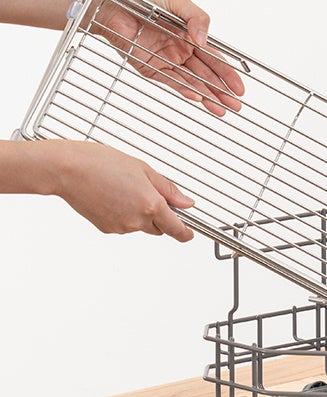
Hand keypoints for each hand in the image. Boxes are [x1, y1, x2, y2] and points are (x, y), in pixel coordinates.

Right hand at [47, 140, 194, 241]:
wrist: (67, 169)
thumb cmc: (101, 163)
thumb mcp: (143, 169)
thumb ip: (168, 189)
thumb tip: (186, 203)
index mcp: (151, 205)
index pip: (176, 229)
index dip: (186, 233)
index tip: (190, 233)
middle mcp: (137, 221)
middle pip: (159, 228)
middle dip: (160, 216)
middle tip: (148, 193)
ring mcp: (121, 227)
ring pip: (141, 226)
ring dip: (140, 214)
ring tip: (124, 190)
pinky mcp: (106, 229)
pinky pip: (124, 226)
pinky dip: (124, 215)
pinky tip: (113, 197)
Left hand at [92, 0, 244, 115]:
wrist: (111, 5)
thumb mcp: (178, 2)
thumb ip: (197, 18)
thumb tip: (204, 40)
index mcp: (192, 37)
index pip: (215, 60)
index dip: (228, 74)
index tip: (239, 88)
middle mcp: (182, 51)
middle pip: (207, 76)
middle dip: (222, 91)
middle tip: (235, 106)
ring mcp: (168, 62)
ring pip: (193, 83)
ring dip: (208, 96)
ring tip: (221, 109)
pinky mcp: (153, 69)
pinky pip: (173, 82)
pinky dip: (186, 90)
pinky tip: (199, 99)